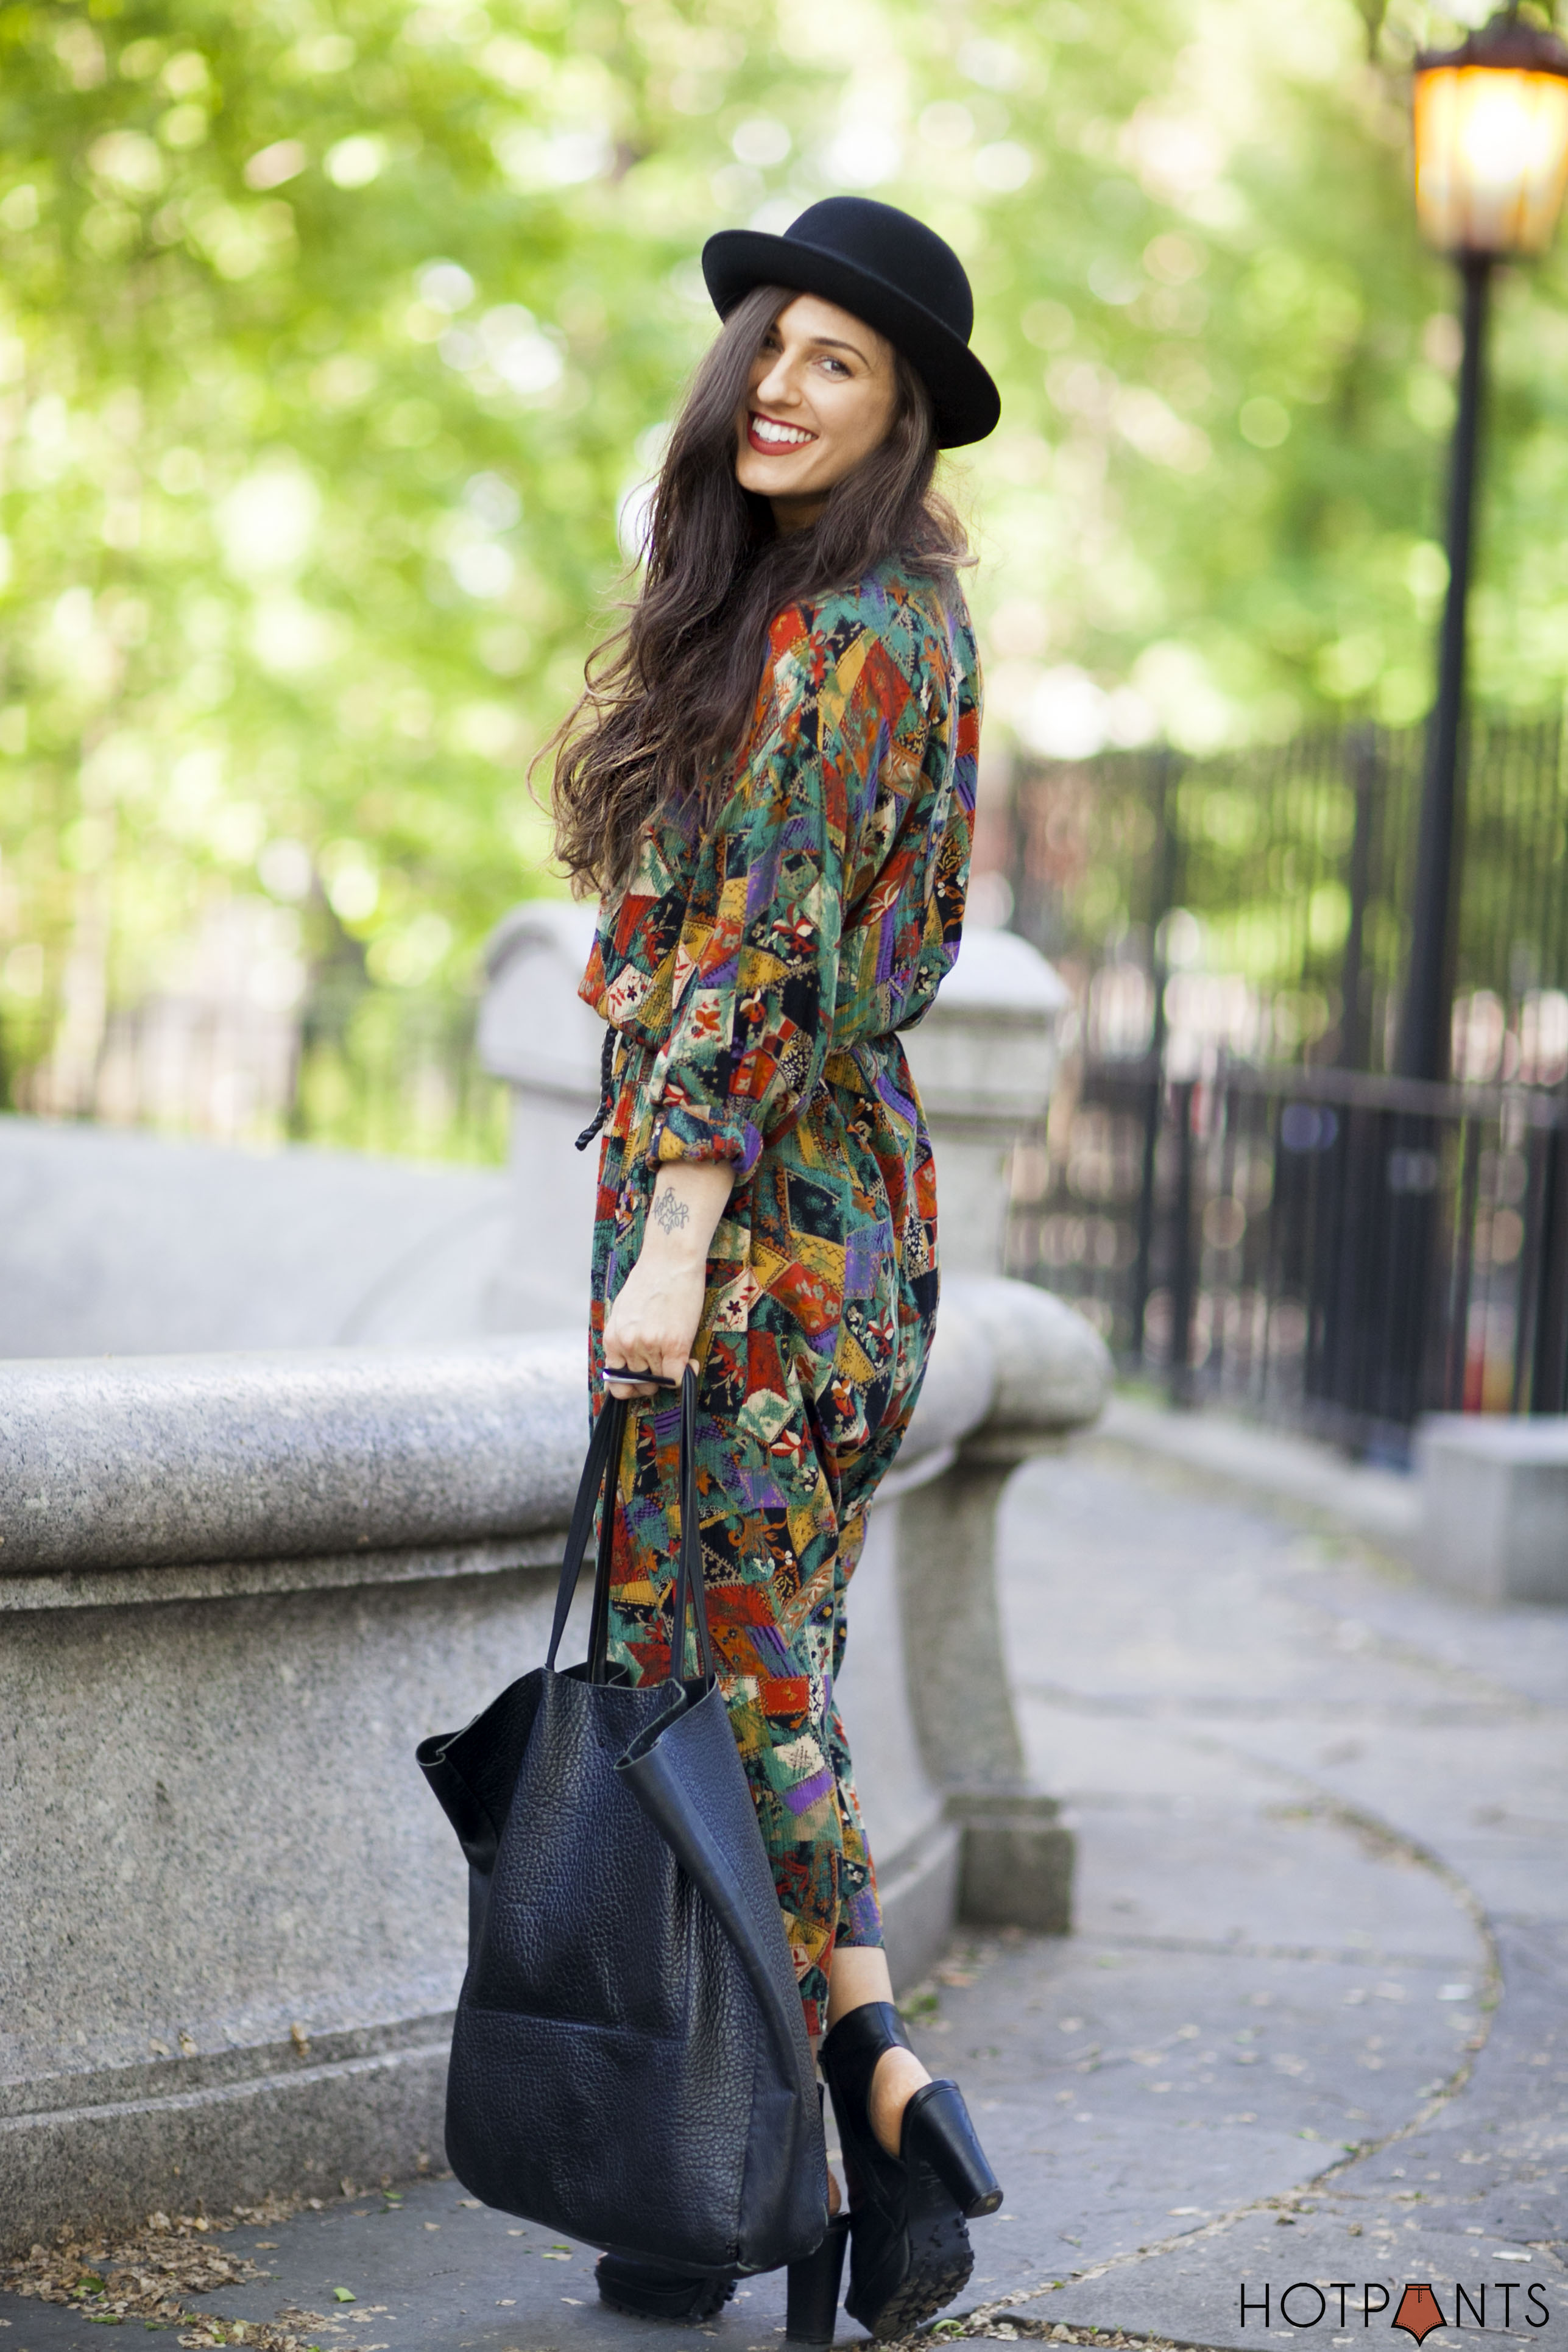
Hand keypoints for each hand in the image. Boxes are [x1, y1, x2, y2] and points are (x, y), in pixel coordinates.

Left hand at [602, 1163, 733, 1397]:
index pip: (615, 1382)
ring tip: (678, 1354)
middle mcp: (627, 1345)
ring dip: (671, 1372)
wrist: (670, 1259)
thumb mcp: (624, 1313)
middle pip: (640, 1384)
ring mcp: (650, 1346)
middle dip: (653, 1380)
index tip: (642, 1382)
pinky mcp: (674, 1344)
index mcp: (612, 1338)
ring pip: (661, 1380)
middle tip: (663, 1365)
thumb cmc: (649, 1281)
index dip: (630, 1387)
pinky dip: (686, 1374)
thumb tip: (630, 1362)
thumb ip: (624, 1338)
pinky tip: (690, 1360)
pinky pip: (678, 1377)